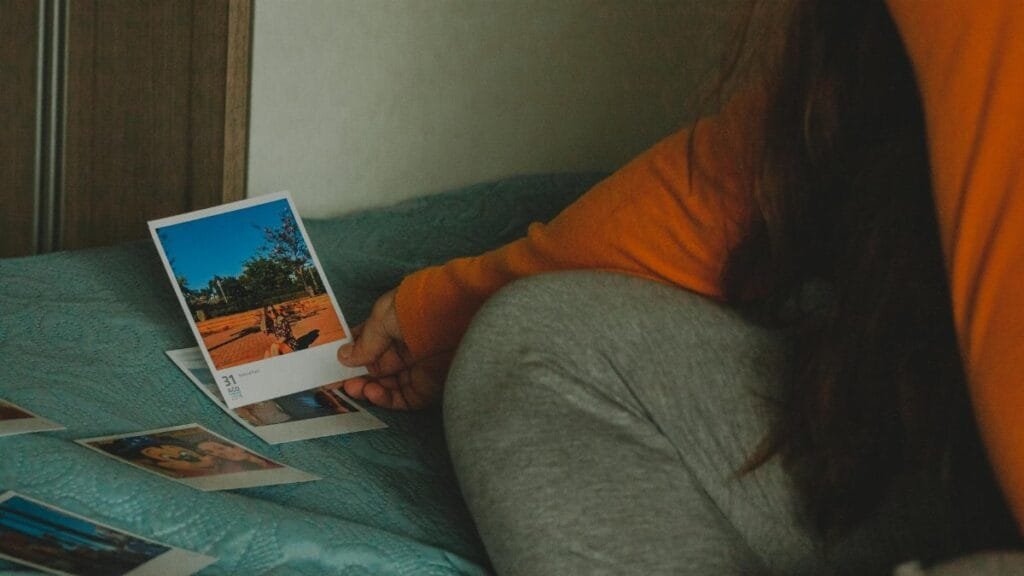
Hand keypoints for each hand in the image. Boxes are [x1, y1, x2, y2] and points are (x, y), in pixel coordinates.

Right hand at [337, 289, 444, 409]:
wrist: (450, 316)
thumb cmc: (413, 310)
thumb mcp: (380, 319)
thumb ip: (364, 343)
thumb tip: (344, 357)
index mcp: (393, 328)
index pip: (370, 345)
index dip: (352, 355)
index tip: (335, 363)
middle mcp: (405, 349)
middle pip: (376, 369)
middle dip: (357, 376)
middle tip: (341, 382)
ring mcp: (416, 369)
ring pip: (387, 386)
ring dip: (367, 389)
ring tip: (354, 388)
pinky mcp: (427, 387)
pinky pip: (402, 399)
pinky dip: (385, 399)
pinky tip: (371, 392)